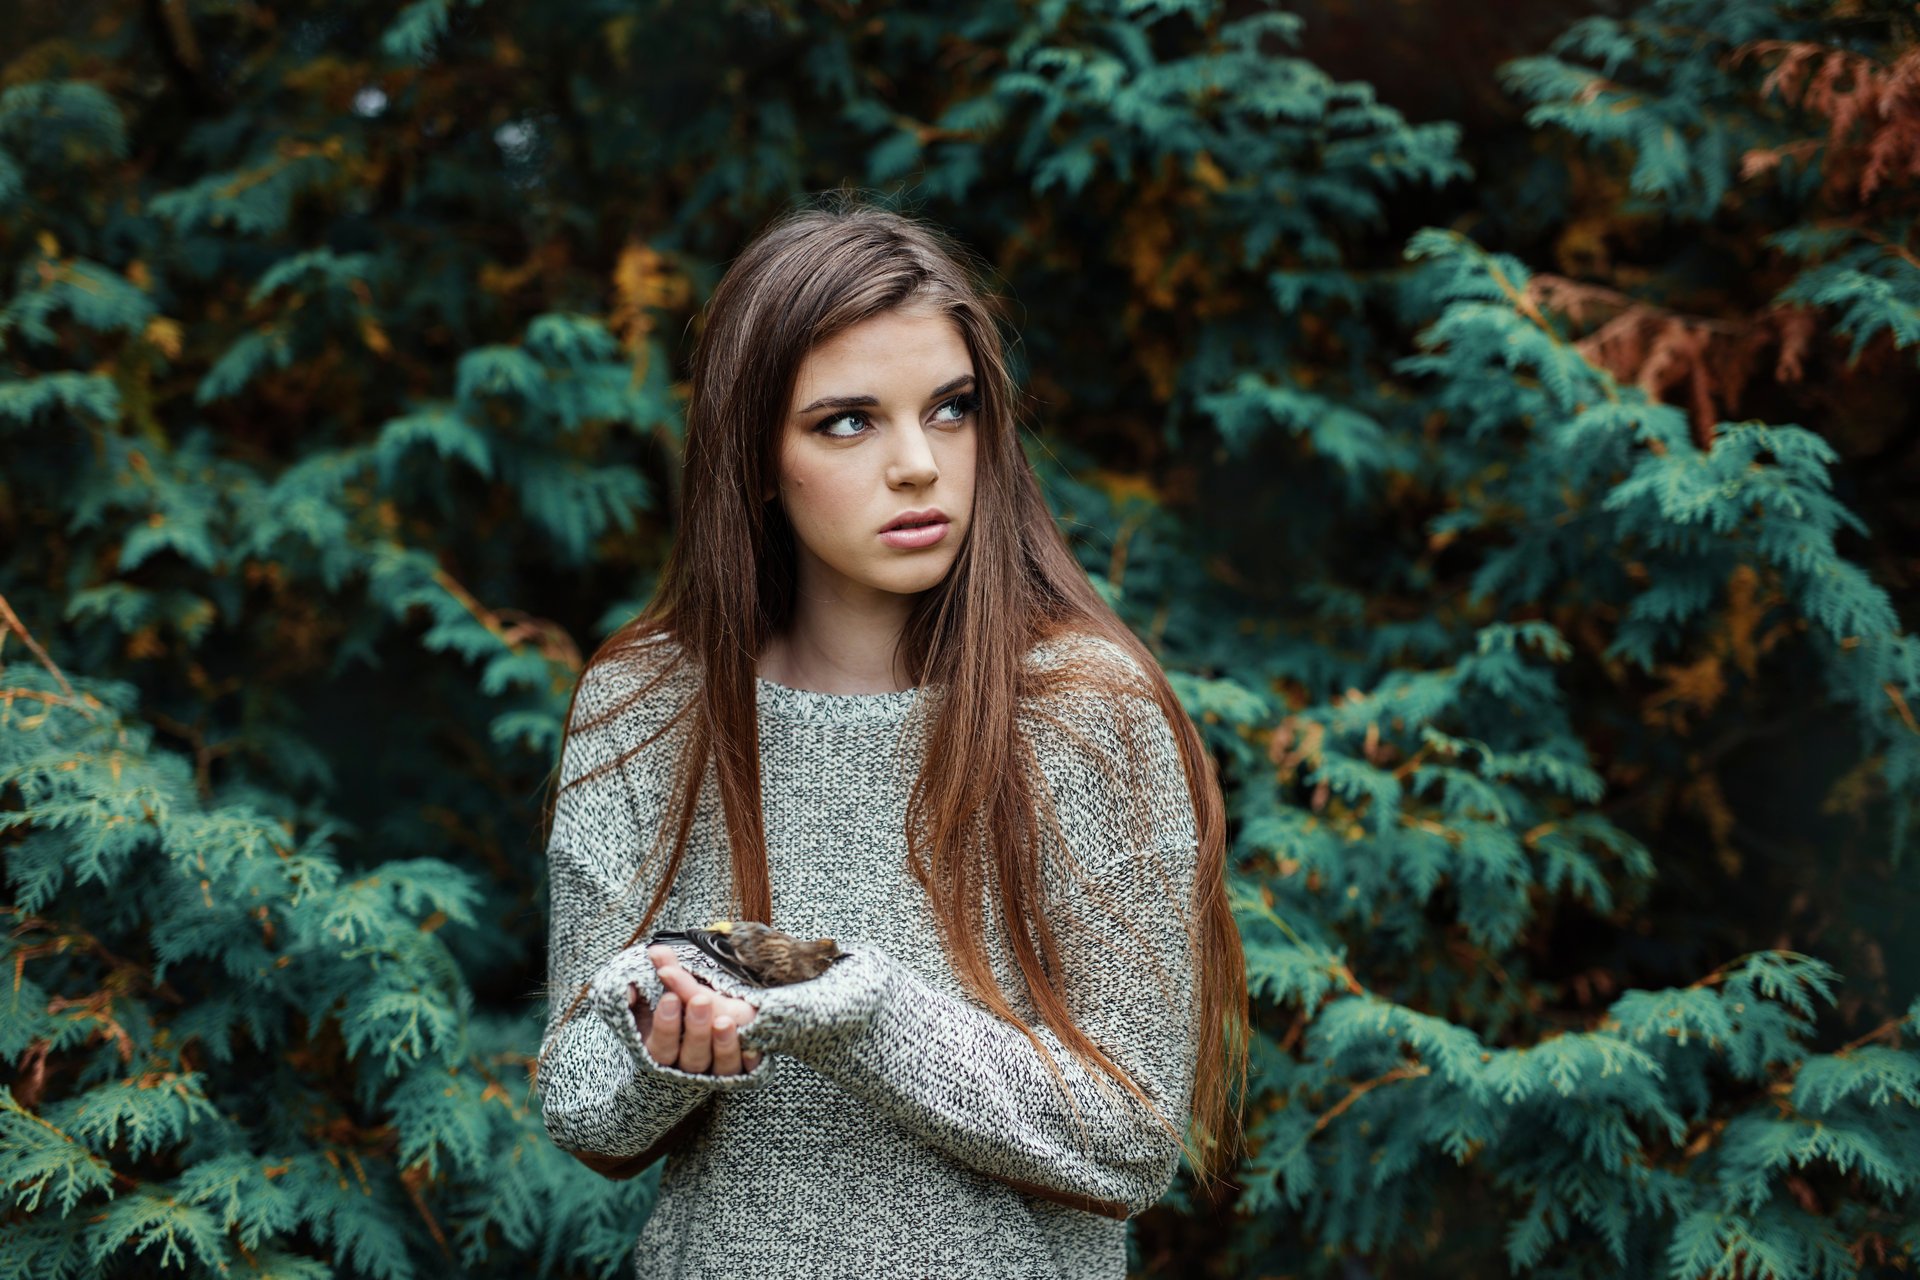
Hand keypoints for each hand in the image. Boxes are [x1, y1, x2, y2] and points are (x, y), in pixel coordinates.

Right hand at [626, 944, 761, 1075]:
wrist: (712, 1018)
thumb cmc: (681, 1007)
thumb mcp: (663, 994)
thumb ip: (656, 975)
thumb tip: (654, 953)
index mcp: (663, 1049)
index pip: (660, 1047)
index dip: (665, 1025)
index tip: (670, 998)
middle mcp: (689, 1066)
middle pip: (691, 1059)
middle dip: (695, 1030)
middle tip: (701, 1001)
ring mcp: (718, 1069)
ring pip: (721, 1066)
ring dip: (723, 1045)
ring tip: (725, 1022)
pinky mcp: (743, 1069)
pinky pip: (748, 1070)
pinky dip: (750, 1060)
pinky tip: (752, 1050)